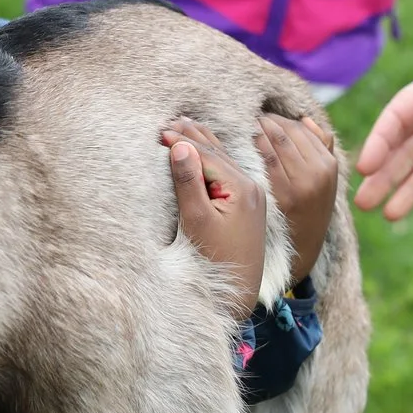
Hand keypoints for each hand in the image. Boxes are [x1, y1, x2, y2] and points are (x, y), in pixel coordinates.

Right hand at [163, 118, 266, 319]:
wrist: (238, 291)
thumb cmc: (214, 258)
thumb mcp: (196, 219)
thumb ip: (189, 182)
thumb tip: (180, 147)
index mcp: (243, 188)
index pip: (208, 156)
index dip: (183, 142)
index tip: (160, 130)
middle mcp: (252, 188)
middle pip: (219, 153)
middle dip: (193, 136)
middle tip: (170, 120)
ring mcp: (253, 197)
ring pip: (225, 161)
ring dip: (204, 144)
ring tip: (186, 126)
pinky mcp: (248, 206)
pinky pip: (229, 173)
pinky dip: (213, 159)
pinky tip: (205, 152)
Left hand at [257, 114, 338, 285]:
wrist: (302, 249)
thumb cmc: (309, 210)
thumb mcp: (324, 181)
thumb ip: (321, 148)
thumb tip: (306, 119)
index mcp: (329, 164)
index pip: (300, 128)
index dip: (279, 120)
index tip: (263, 119)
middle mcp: (318, 172)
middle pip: (287, 131)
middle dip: (266, 122)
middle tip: (247, 119)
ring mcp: (300, 184)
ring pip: (275, 141)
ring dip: (256, 130)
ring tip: (245, 129)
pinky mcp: (282, 194)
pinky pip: (265, 160)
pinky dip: (252, 147)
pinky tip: (240, 146)